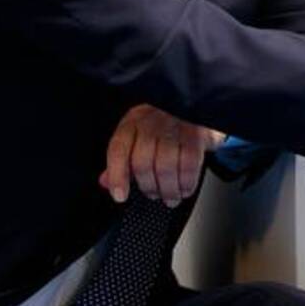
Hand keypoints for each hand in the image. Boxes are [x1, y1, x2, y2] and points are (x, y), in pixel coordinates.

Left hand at [99, 104, 225, 206]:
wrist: (199, 107)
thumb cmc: (167, 126)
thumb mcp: (140, 137)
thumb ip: (122, 160)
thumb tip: (105, 182)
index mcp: (133, 121)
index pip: (118, 149)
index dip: (117, 176)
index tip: (120, 196)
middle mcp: (152, 121)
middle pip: (143, 162)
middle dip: (149, 187)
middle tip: (155, 196)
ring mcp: (175, 125)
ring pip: (166, 166)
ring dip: (169, 190)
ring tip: (171, 198)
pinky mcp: (197, 132)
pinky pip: (189, 164)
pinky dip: (187, 183)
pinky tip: (185, 189)